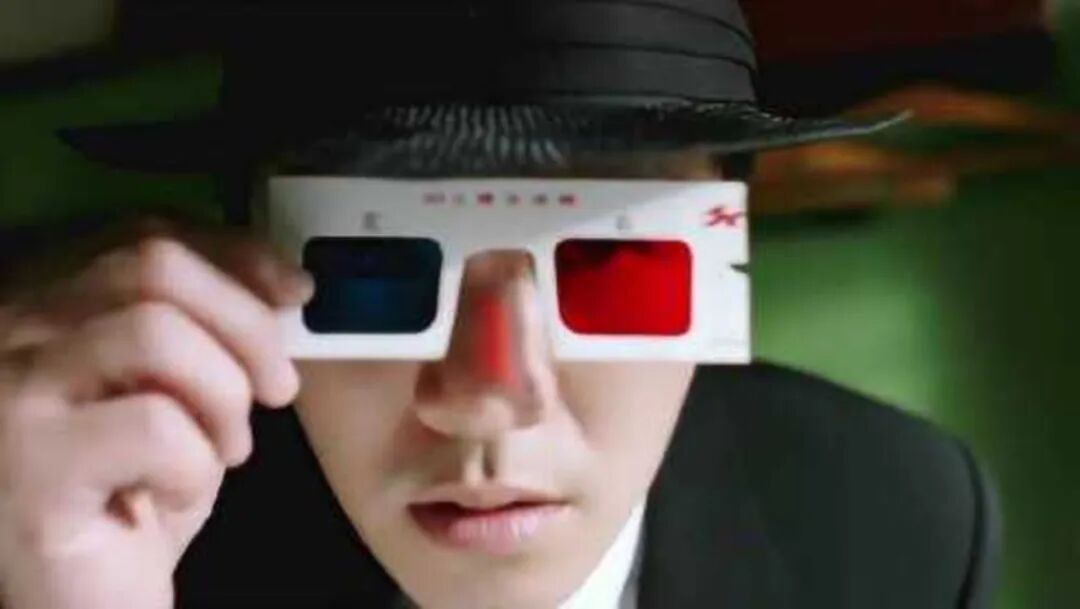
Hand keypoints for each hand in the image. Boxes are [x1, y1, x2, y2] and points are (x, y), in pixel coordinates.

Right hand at [0, 218, 312, 608]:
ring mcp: (4, 392)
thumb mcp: (179, 392)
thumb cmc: (129, 494)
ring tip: (224, 450)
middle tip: (279, 387)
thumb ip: (208, 328)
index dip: (233, 251)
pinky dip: (195, 463)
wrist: (76, 602)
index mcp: (41, 300)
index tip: (295, 291)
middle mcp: (4, 329)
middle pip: (149, 266)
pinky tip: (174, 496)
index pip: (142, 232)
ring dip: (223, 395)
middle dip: (246, 322)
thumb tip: (287, 284)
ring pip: (155, 332)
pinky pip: (155, 425)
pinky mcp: (26, 466)